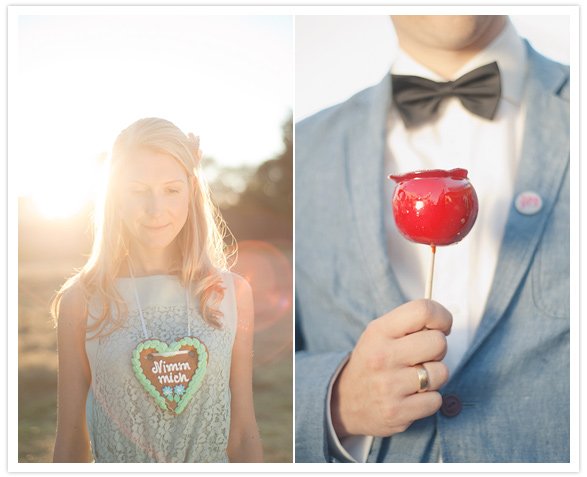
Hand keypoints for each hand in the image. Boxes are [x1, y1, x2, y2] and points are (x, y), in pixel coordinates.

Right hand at [331, 299, 451, 437]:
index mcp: (378, 331)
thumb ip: (407, 324)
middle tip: (422, 356)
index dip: (442, 317)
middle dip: (437, 350)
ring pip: (441, 372)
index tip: (443, 326)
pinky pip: (435, 400)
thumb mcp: (379, 335)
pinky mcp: (396, 411)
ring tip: (415, 378)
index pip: (423, 310)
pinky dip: (429, 399)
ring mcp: (389, 385)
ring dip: (434, 376)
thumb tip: (442, 322)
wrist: (344, 401)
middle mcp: (382, 356)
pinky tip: (412, 396)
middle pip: (438, 342)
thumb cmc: (371, 363)